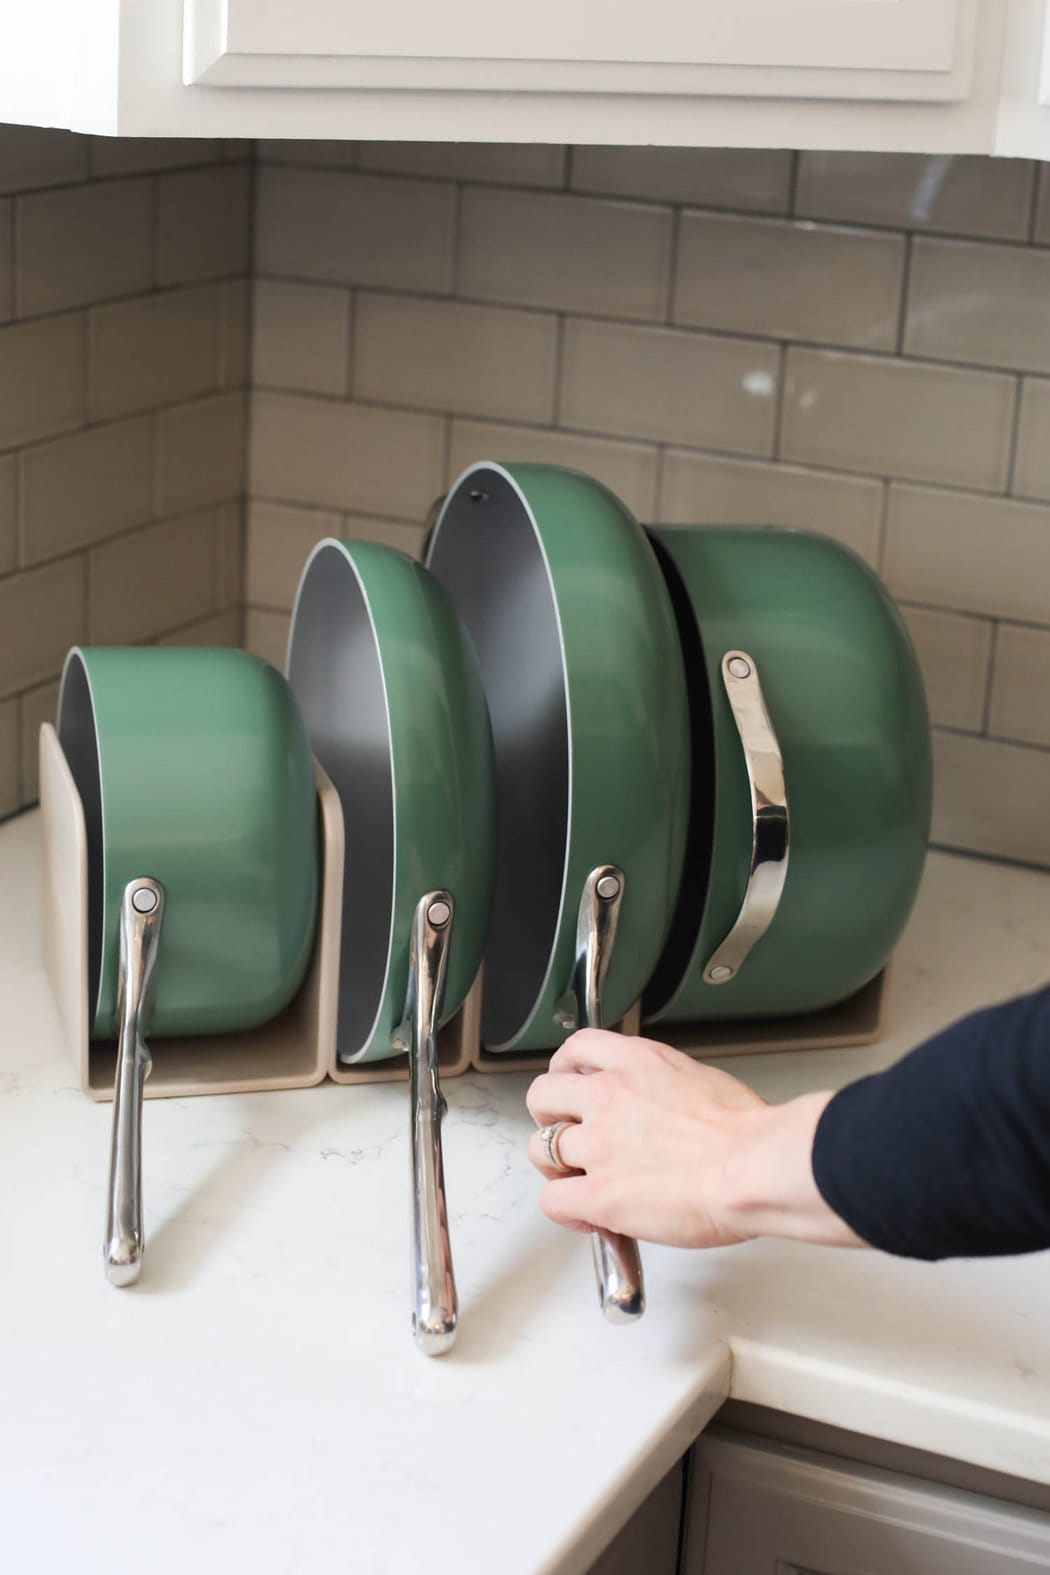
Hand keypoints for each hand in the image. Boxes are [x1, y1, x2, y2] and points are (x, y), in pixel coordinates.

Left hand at [526, 1030, 862, 1250]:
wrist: (755, 1167)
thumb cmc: (747, 1133)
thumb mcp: (701, 1080)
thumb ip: (664, 1086)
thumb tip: (659, 1107)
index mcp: (636, 1062)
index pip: (577, 1049)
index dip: (566, 1070)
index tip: (572, 1084)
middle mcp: (609, 1095)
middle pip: (542, 1094)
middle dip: (548, 1117)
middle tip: (566, 1134)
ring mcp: (599, 1144)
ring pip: (539, 1149)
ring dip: (555, 1167)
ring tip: (577, 1180)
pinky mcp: (599, 1193)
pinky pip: (553, 1201)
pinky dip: (566, 1212)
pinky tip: (590, 1218)